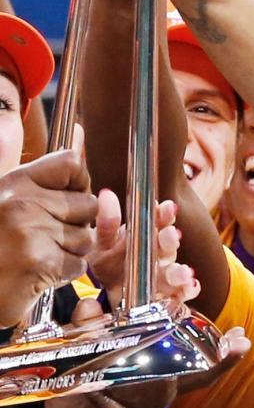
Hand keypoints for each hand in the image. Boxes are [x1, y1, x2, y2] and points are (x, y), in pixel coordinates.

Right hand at [0, 150, 97, 326]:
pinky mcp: (39, 262)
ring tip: (34, 255)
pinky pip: (78, 264)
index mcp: (14, 182)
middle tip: (39, 238)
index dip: (77, 184)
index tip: (63, 200)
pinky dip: (63, 273)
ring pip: (86, 237)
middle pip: (87, 204)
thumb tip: (80, 133)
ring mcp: (29, 231)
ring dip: (68, 251)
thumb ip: (48, 173)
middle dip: (73, 225)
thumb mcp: (12, 199)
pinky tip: (36, 274)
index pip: (72, 163)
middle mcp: (21, 202)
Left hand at [47, 305, 249, 407]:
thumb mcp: (83, 364)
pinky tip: (96, 391)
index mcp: (154, 375)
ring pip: (161, 393)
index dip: (218, 350)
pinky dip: (107, 401)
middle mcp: (155, 394)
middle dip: (216, 360)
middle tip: (237, 345)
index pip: (190, 360)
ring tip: (162, 362)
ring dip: (160, 377)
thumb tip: (90, 304)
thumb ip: (89, 333)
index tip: (242, 336)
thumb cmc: (82, 405)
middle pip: (190, 376)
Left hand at [87, 190, 198, 309]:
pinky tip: (188, 287)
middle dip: (171, 240)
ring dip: (181, 271)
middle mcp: (161, 254)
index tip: (165, 207)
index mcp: (147, 237)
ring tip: (181, 271)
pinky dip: (189, 290)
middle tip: (169, 234)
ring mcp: (167, 276)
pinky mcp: (170, 296)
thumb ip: (106, 223)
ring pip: (178, 271)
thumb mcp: (102, 244)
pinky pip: (184, 293)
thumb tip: (106, 195)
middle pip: (170, 245)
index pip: (160, 221)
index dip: (164, 214)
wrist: (111, 295)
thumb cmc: (111, 265)